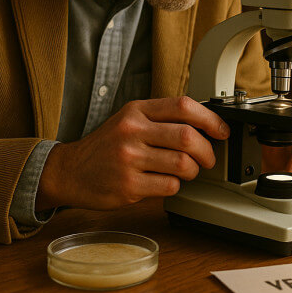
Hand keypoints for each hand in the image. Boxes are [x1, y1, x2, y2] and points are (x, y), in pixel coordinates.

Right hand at [36, 96, 228, 210]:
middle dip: (207, 151)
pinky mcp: (128, 185)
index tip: (221, 130)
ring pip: (183, 164)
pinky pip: (170, 186)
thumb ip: (160, 118)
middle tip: (208, 159)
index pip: (183, 106)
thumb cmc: (106, 147)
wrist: (71, 171)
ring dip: (193, 171)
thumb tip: (204, 125)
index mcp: (136, 110)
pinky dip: (175, 186)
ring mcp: (129, 158)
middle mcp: (132, 131)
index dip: (210, 119)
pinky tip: (165, 182)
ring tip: (186, 172)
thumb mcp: (129, 120)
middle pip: (188, 137)